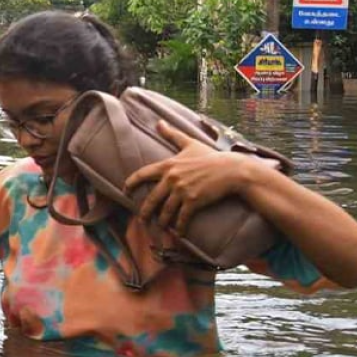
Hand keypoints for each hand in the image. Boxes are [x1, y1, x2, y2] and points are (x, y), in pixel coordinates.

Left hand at [124, 121, 258, 233]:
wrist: (231, 170)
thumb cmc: (210, 156)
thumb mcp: (189, 143)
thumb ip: (172, 134)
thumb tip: (159, 122)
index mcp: (167, 165)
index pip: (142, 174)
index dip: (131, 184)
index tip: (125, 191)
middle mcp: (171, 179)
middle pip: (151, 199)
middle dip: (145, 211)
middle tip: (142, 219)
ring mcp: (182, 191)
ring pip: (165, 211)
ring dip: (162, 222)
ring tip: (160, 227)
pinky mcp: (194, 201)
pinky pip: (182, 218)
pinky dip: (179, 228)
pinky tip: (178, 234)